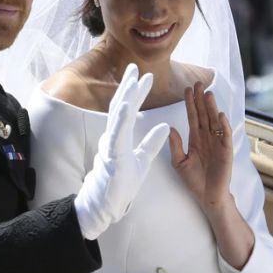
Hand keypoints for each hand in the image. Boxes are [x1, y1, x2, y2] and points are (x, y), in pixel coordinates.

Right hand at [74, 64, 169, 239]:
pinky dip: (122, 118)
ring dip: (125, 96)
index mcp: (120, 137)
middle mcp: (113, 137)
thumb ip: (151, 143)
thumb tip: (166, 126)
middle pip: (120, 106)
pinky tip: (127, 104)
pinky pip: (117, 134)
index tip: (145, 76)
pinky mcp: (112, 156)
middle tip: (135, 67)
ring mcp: (110, 146)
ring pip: (117, 116)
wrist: (106, 206)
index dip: (136, 93)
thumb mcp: (142, 161)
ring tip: (132, 79)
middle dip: (128, 86)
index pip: (128, 110)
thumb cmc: (120, 185)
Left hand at [169, 82, 233, 212]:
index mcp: (195, 139)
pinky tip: (220, 115)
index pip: (193, 117)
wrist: (207, 196)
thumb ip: (175, 146)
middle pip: (204, 115)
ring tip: (208, 94)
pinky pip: (225, 136)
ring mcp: (217, 143)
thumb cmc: (193, 180)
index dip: (190, 103)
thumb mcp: (179, 162)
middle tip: (198, 83)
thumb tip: (170, 127)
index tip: (187, 89)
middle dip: (201, 99)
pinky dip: (223, 126)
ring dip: (212, 108)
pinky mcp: (226, 152)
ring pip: (214, 122)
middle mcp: (207, 138)